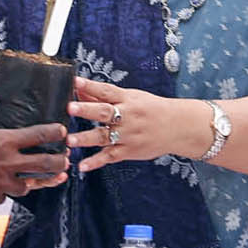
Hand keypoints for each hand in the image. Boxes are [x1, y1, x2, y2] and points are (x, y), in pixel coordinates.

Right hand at [0, 123, 69, 204]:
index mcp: (4, 141)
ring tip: (44, 179)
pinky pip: (6, 195)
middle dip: (60, 163)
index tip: (63, 132)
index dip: (55, 133)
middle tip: (66, 161)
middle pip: (45, 164)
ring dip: (35, 181)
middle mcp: (8, 162)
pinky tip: (4, 187)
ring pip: (29, 185)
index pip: (39, 135)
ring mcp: (3, 183)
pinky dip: (6, 191)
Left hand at [67, 77, 211, 173]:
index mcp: (127, 100)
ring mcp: (128, 135)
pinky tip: (83, 166)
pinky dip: (96, 162)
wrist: (177, 126)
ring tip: (70, 140)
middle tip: (70, 108)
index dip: (91, 86)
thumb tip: (78, 88)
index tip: (75, 82)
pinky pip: (110, 157)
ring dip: (86, 138)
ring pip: (104, 136)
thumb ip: (102, 95)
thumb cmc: (151, 109)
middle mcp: (127, 116)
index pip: (107, 91)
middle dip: (86, 110)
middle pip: (104, 112)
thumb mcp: (130, 97)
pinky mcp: (129, 151)